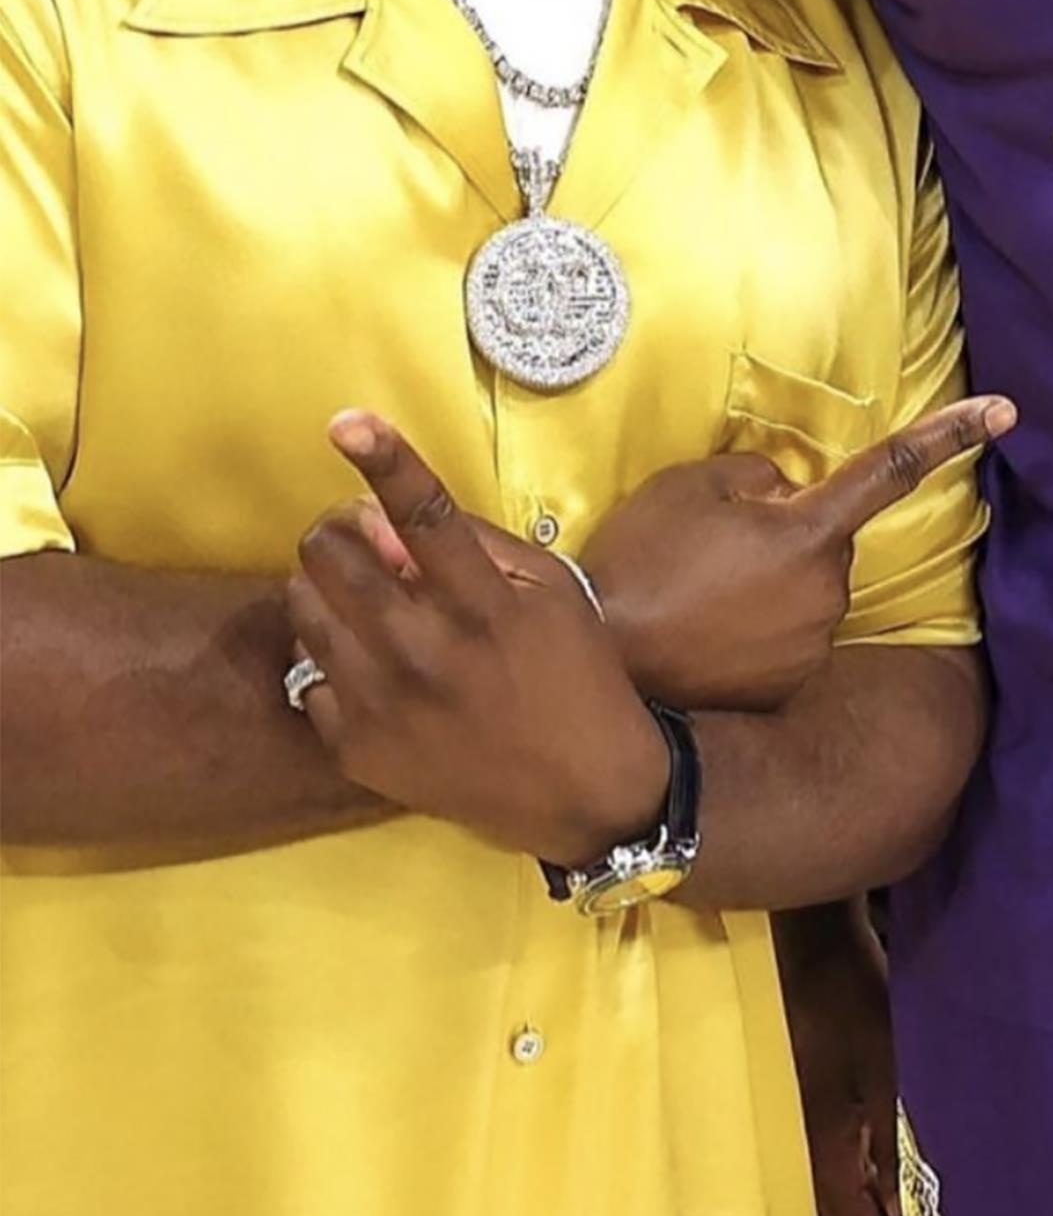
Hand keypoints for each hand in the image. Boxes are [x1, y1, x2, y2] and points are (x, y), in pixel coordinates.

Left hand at [288, 411, 665, 863]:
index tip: (346, 423)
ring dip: (323, 588)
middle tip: (359, 541)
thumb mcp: (553, 594)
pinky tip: (367, 666)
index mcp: (483, 608)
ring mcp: (384, 705)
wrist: (586, 793)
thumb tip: (387, 521)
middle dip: (337, 530)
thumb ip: (476, 547)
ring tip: (361, 602)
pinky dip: (328, 657)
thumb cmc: (575, 678)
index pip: (424, 517)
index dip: (385, 461)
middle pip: (333, 556)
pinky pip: (304, 674)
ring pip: (303, 609)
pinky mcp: (356, 748)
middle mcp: (425, 653)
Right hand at [582, 393, 1015, 711]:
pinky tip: (706, 629)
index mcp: (811, 532)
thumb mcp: (688, 485)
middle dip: (786, 530)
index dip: (950, 435)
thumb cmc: (642, 562)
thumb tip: (782, 490)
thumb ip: (755, 474)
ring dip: (767, 580)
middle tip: (708, 543)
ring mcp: (814, 641)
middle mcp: (830, 590)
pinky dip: (756, 625)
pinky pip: (787, 633)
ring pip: (806, 586)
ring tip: (694, 590)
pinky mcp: (792, 682)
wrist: (607, 665)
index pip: (891, 470)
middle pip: (824, 537)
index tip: (1007, 412)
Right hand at [777, 903, 910, 1215]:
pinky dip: (901, 1203)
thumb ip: (899, 1145)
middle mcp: (823, 1158)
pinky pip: (870, 1178)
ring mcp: (829, 1135)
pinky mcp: (840, 1113)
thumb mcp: (885, 1069)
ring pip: (869, 1210)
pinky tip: (931, 1204)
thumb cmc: (849, 1000)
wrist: (813, 945)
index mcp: (828, 1158)